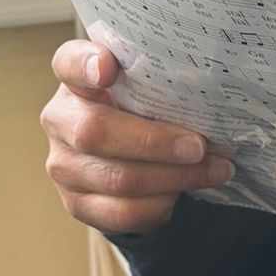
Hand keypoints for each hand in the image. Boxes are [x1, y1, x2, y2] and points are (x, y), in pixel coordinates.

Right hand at [42, 38, 234, 235]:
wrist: (122, 162)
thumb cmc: (138, 113)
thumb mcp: (144, 89)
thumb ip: (159, 83)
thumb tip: (212, 96)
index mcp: (75, 81)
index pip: (68, 63)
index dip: (85, 64)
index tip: (107, 67)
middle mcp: (60, 121)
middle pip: (96, 131)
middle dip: (155, 141)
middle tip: (199, 146)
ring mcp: (64, 166)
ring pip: (119, 178)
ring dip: (175, 176)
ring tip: (215, 170)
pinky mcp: (78, 204)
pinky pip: (124, 211)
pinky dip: (162, 203)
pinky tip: (184, 191)